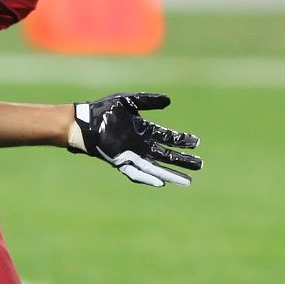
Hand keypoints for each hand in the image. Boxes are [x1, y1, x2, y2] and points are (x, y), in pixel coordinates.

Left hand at [66, 92, 201, 186]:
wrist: (84, 121)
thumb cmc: (104, 110)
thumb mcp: (129, 101)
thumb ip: (148, 101)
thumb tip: (169, 101)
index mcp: (144, 130)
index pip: (168, 137)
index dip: (182, 140)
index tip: (197, 142)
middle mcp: (141, 144)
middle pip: (167, 154)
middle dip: (183, 160)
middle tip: (200, 165)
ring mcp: (132, 154)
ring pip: (156, 166)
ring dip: (171, 173)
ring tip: (188, 181)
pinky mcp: (121, 161)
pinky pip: (137, 172)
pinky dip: (148, 178)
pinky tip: (160, 183)